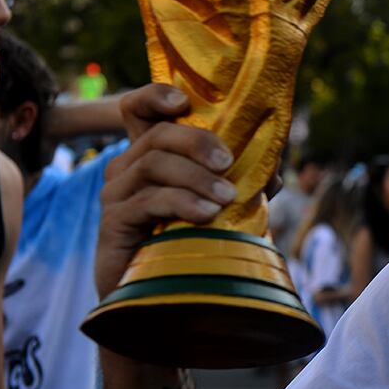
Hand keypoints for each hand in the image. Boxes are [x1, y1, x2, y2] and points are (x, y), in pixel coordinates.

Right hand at [95, 85, 236, 299]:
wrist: (162, 293)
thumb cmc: (191, 239)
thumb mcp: (222, 202)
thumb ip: (245, 179)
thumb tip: (275, 167)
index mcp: (150, 154)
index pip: (139, 109)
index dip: (155, 95)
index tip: (183, 102)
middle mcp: (126, 167)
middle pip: (157, 133)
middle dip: (197, 142)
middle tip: (229, 163)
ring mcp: (115, 193)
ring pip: (154, 164)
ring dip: (197, 177)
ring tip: (226, 198)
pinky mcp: (112, 222)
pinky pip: (148, 200)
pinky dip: (182, 203)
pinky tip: (207, 216)